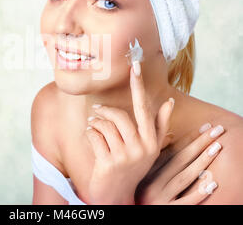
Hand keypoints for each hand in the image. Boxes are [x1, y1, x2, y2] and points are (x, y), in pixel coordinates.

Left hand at [85, 60, 173, 203]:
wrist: (116, 194)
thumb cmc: (131, 165)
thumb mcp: (148, 148)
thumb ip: (159, 125)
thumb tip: (169, 101)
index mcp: (151, 141)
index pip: (144, 108)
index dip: (139, 86)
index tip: (134, 65)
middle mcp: (141, 148)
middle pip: (119, 116)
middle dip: (104, 111)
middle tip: (96, 111)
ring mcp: (125, 157)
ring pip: (104, 125)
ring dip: (95, 123)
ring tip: (93, 126)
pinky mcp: (109, 163)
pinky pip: (94, 135)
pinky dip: (89, 133)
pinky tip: (91, 138)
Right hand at [135, 123, 224, 203]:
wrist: (124, 212)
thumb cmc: (139, 194)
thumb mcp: (144, 173)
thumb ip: (157, 154)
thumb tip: (172, 134)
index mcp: (146, 171)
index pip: (171, 150)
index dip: (189, 138)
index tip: (205, 126)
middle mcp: (151, 183)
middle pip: (179, 159)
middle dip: (199, 143)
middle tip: (216, 130)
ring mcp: (158, 198)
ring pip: (183, 177)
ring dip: (201, 162)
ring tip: (216, 148)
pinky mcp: (166, 211)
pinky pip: (185, 201)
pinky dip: (198, 192)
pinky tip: (211, 183)